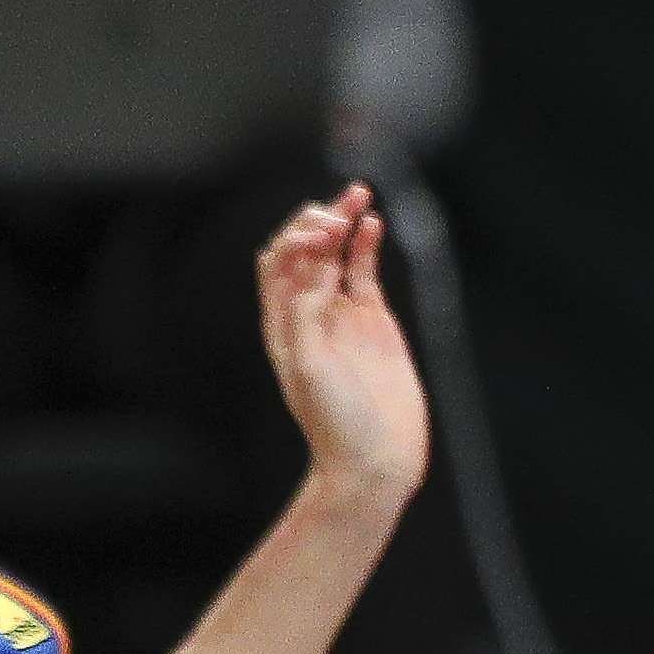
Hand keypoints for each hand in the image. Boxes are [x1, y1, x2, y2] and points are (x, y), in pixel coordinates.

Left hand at [256, 186, 427, 509]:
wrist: (374, 460)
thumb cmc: (335, 423)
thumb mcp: (309, 368)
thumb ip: (306, 315)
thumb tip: (313, 268)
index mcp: (282, 324)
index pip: (278, 263)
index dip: (295, 240)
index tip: (321, 236)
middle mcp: (308, 313)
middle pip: (305, 250)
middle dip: (318, 220)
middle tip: (339, 207)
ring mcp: (341, 314)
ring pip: (336, 254)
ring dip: (343, 221)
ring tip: (358, 194)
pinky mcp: (373, 321)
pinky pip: (364, 272)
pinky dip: (367, 245)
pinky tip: (374, 223)